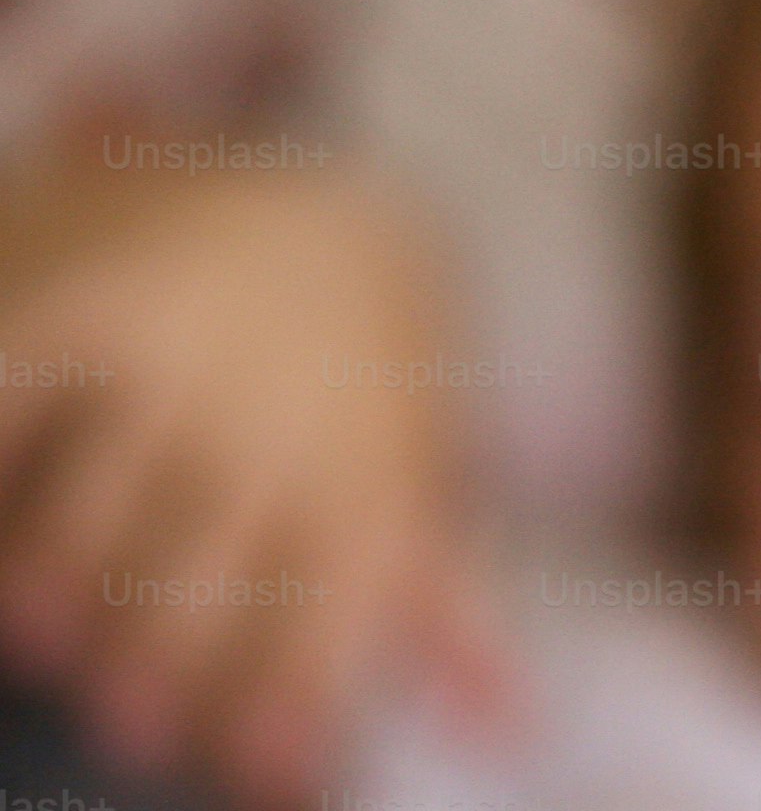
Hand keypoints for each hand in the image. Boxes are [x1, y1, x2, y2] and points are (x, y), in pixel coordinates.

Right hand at [0, 165, 512, 802]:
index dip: (291, 706)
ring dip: (59, 602)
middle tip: (138, 729)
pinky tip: (4, 544)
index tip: (262, 777)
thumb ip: (438, 598)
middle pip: (192, 587)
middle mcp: (276, 415)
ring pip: (89, 524)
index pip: (326, 610)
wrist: (323, 208)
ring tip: (52, 648)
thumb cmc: (372, 382)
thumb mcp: (420, 471)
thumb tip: (508, 727)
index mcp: (367, 462)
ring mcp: (176, 362)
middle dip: (161, 675)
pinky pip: (15, 416)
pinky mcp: (83, 316)